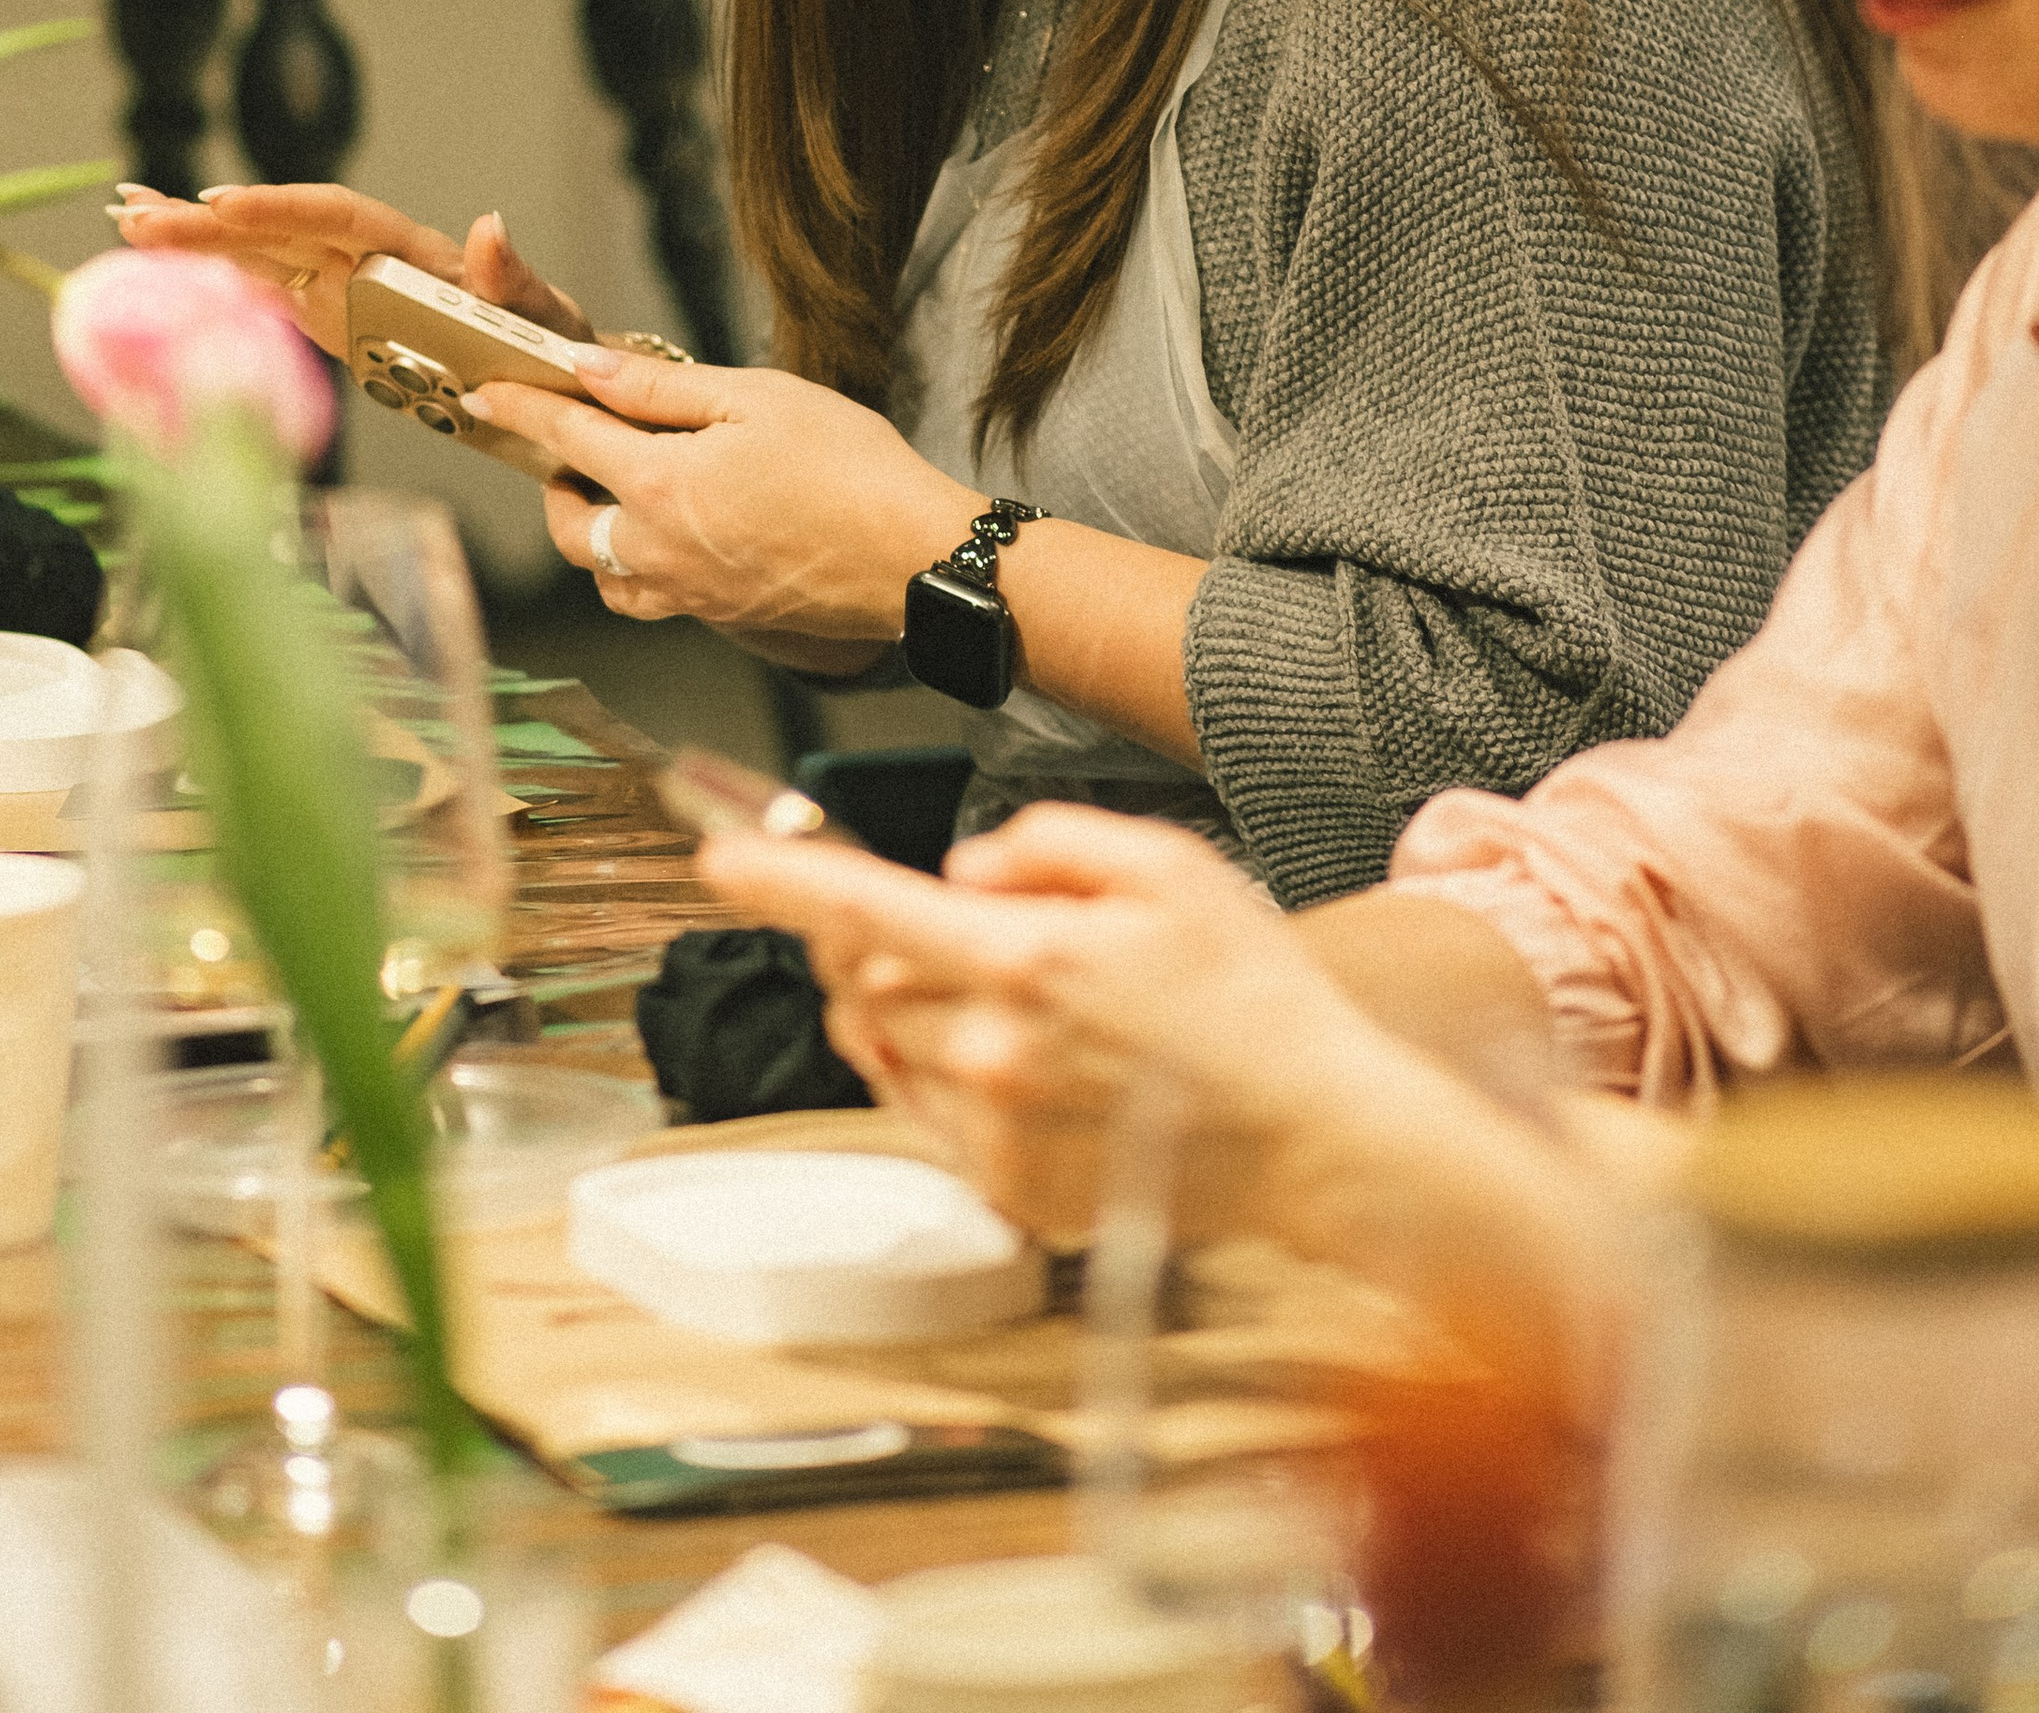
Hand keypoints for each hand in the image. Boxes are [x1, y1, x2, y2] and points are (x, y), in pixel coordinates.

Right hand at [111, 184, 588, 364]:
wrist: (553, 384)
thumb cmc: (552, 347)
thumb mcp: (545, 318)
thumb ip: (513, 279)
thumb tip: (490, 226)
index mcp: (416, 252)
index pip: (338, 217)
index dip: (278, 210)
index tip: (222, 206)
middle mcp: (371, 260)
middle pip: (280, 231)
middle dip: (208, 223)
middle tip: (136, 214)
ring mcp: (345, 289)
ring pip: (260, 258)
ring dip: (194, 242)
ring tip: (127, 220)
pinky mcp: (332, 322)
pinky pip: (267, 296)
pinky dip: (216, 281)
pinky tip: (162, 268)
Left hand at [461, 351, 973, 636]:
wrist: (916, 560)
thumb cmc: (848, 467)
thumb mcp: (755, 398)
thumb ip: (661, 388)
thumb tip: (589, 369)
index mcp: (659, 486)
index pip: (567, 436)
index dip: (521, 407)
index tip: (487, 391)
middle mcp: (657, 551)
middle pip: (568, 525)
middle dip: (555, 482)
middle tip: (575, 443)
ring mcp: (687, 596)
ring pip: (602, 573)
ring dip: (592, 533)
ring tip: (618, 492)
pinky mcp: (719, 619)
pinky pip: (647, 598)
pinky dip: (633, 569)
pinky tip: (670, 537)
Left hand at [699, 806, 1375, 1249]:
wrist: (1319, 1135)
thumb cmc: (1254, 995)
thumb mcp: (1169, 866)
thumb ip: (1047, 844)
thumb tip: (963, 869)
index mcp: (1029, 959)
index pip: (868, 909)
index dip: (783, 880)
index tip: (719, 857)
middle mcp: (995, 1052)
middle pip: (867, 979)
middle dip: (876, 941)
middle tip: (947, 927)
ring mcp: (998, 1133)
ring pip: (887, 1049)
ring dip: (906, 1010)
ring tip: (996, 996)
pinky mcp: (1012, 1193)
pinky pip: (930, 1117)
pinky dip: (946, 1077)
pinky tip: (1025, 1064)